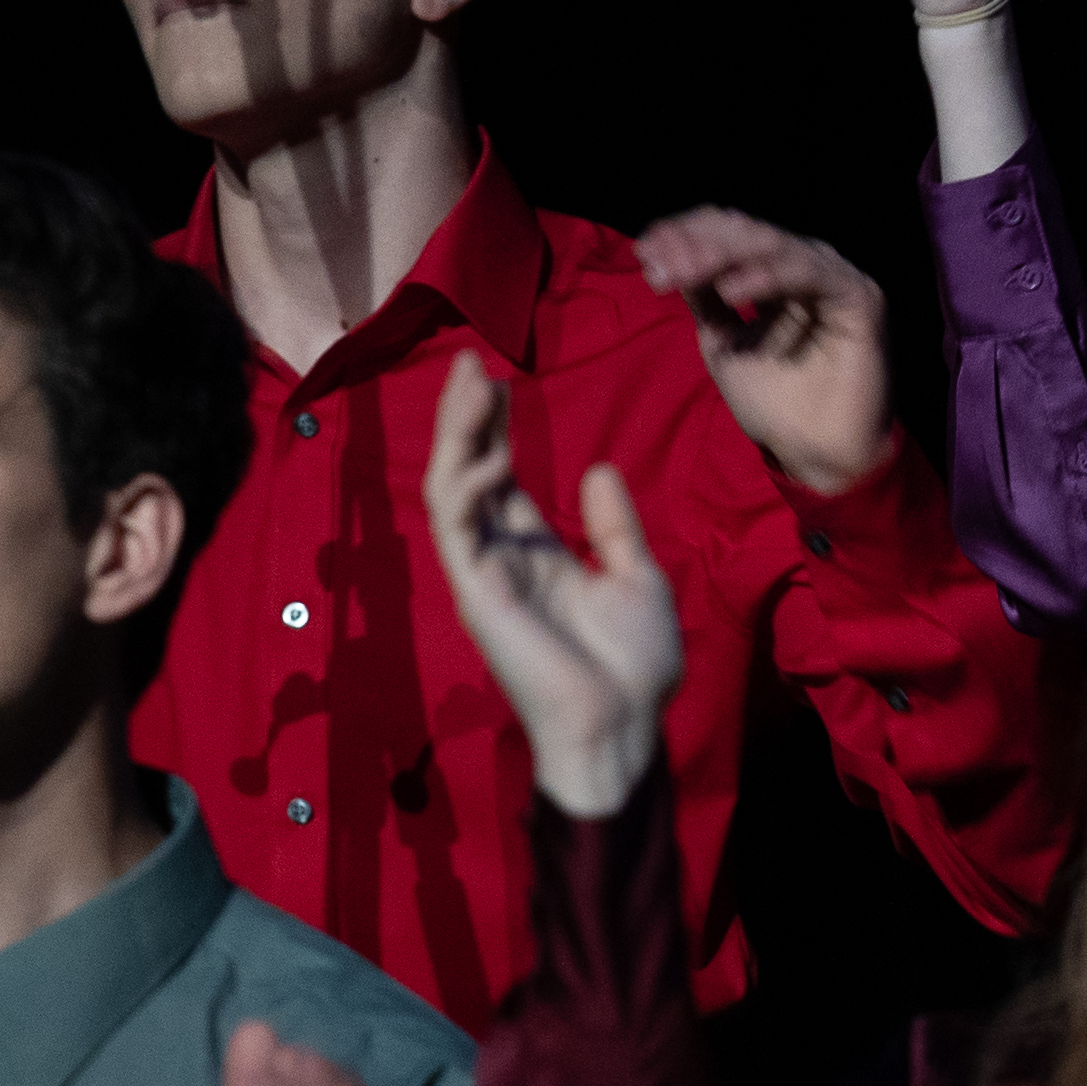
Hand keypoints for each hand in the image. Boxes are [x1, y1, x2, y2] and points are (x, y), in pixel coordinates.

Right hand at [423, 357, 685, 819]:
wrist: (625, 722)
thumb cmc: (633, 664)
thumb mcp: (636, 576)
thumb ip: (612, 526)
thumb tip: (598, 469)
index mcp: (536, 553)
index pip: (502, 478)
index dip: (495, 429)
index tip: (497, 379)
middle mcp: (501, 557)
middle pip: (469, 473)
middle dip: (465, 418)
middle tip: (468, 363)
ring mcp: (484, 573)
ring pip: (451, 490)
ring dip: (457, 436)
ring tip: (472, 385)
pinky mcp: (476, 591)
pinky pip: (458, 527)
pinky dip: (468, 485)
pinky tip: (493, 453)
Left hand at [635, 212, 895, 498]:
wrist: (816, 452)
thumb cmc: (775, 400)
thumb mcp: (723, 341)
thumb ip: (703, 297)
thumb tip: (665, 254)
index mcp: (775, 269)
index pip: (728, 233)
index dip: (684, 235)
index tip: (644, 252)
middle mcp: (805, 262)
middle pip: (745, 232)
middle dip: (695, 244)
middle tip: (657, 264)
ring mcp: (833, 275)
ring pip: (772, 245)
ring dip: (722, 255)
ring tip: (683, 272)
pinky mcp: (857, 296)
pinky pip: (807, 273)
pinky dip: (767, 276)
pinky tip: (731, 290)